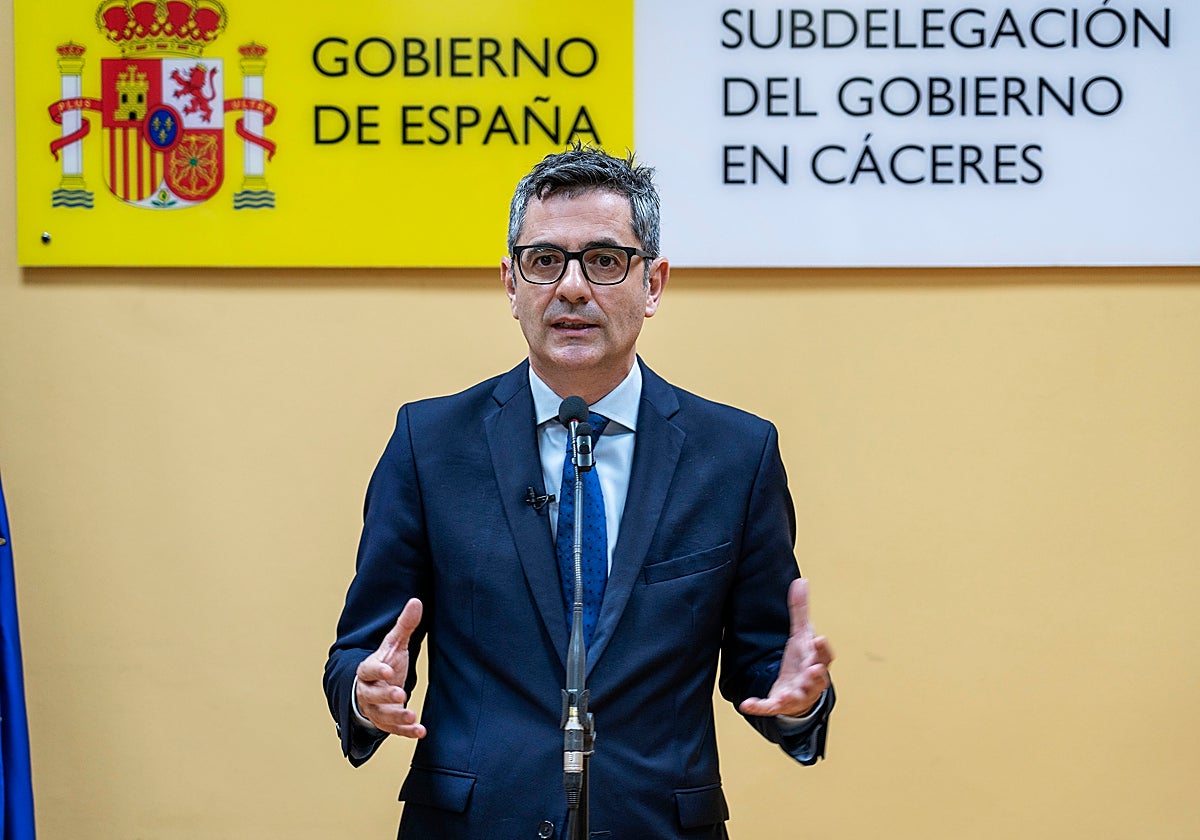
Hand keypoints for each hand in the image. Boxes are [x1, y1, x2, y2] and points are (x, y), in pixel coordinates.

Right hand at [355, 598, 426, 738]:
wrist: (374, 688)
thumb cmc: (385, 664)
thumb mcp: (394, 645)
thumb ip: (404, 626)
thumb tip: (416, 601)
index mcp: (368, 670)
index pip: (368, 670)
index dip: (376, 670)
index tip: (387, 670)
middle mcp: (368, 692)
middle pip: (372, 695)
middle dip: (386, 696)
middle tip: (401, 694)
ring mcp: (375, 709)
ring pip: (382, 715)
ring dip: (397, 717)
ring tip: (412, 716)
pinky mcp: (385, 722)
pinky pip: (394, 729)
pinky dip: (407, 732)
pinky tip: (421, 732)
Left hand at [740, 578, 832, 717]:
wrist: (798, 690)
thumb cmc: (803, 660)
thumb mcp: (801, 634)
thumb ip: (800, 610)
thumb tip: (801, 580)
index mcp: (816, 661)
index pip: (824, 655)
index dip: (822, 648)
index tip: (818, 638)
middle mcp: (811, 680)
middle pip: (818, 678)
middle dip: (816, 674)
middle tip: (813, 669)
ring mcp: (797, 694)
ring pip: (799, 696)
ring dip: (793, 696)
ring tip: (786, 696)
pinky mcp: (781, 703)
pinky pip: (771, 707)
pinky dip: (759, 706)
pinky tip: (746, 704)